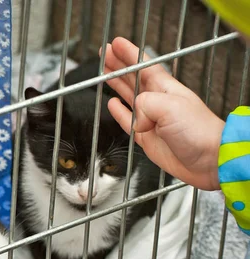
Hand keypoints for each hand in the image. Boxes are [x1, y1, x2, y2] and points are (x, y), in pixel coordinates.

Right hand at [101, 37, 224, 190]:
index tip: (115, 44)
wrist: (209, 159)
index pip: (142, 65)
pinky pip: (127, 121)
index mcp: (164, 89)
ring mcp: (151, 119)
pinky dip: (118, 113)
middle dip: (118, 65)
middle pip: (132, 77)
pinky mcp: (146, 137)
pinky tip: (112, 105)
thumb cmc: (198, 131)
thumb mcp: (170, 107)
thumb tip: (134, 119)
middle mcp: (157, 101)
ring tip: (104, 74)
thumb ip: (145, 105)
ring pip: (128, 96)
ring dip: (115, 84)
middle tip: (104, 54)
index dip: (128, 54)